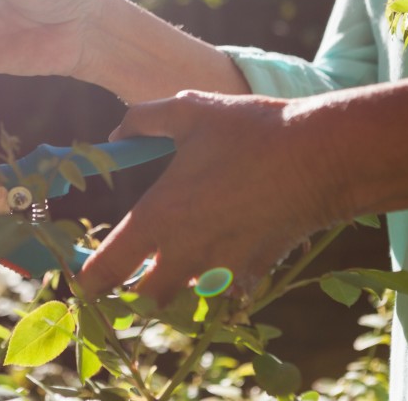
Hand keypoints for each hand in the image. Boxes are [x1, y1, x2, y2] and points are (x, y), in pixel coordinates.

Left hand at [77, 91, 347, 304]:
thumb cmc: (252, 131)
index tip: (83, 274)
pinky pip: (226, 286)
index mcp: (160, 217)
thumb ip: (144, 120)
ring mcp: (222, 268)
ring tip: (185, 244)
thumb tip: (117, 131)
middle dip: (136, 285)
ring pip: (186, 293)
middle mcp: (186, 253)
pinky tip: (228, 240)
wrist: (323, 156)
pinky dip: (220, 274)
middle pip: (146, 295)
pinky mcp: (255, 271)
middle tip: (138, 258)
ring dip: (179, 279)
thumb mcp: (190, 111)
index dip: (88, 279)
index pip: (107, 271)